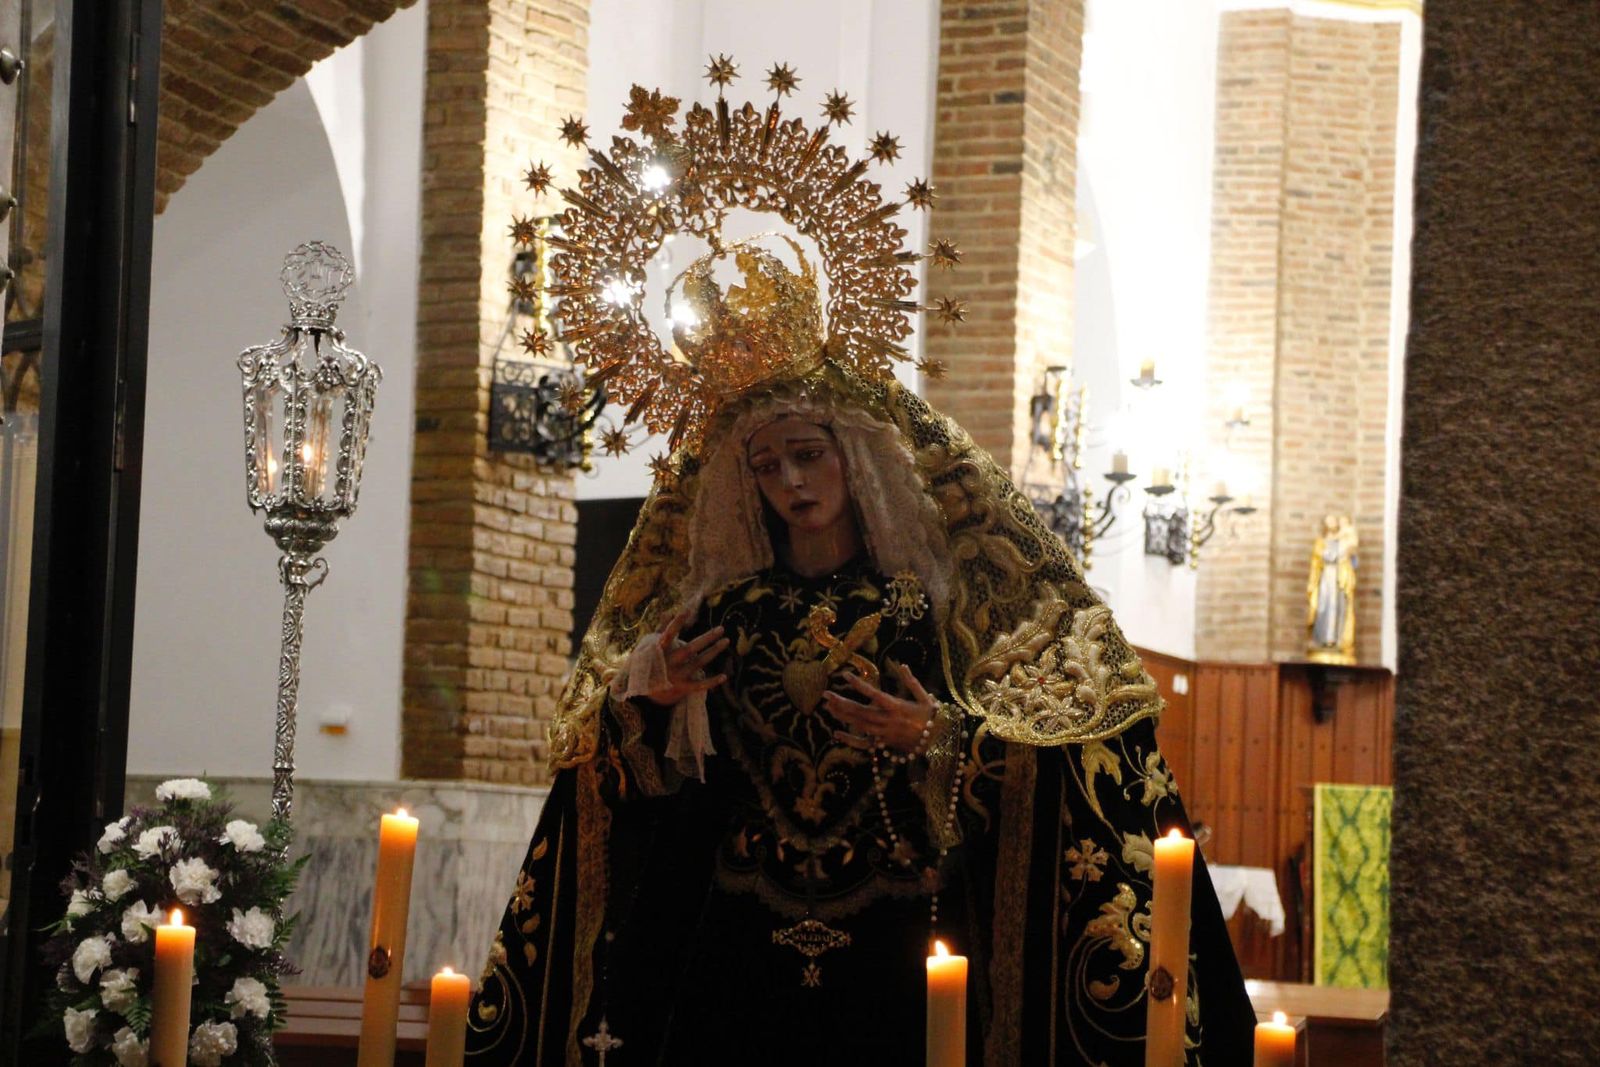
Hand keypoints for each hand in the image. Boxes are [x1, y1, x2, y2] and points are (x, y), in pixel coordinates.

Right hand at [639, 611, 728, 705]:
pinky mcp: (683, 687)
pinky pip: (699, 685)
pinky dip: (712, 682)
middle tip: (721, 628)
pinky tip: (724, 676)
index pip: (668, 635)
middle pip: (690, 649)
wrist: (645, 688)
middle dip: (706, 639)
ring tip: (726, 640)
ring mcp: (676, 676)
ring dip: (713, 652)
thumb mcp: (653, 645)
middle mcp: (668, 663)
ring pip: (698, 663)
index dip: (676, 623)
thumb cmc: (652, 660)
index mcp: (660, 650)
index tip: (686, 611)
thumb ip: (662, 629)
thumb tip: (668, 612)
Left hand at [822, 660, 936, 754]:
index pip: (873, 694)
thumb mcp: (924, 697)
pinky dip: (849, 739)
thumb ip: (911, 681)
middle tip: (825, 694)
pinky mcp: (883, 744)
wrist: (938, 742)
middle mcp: (887, 720)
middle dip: (841, 702)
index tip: (845, 675)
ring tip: (828, 706)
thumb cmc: (931, 717)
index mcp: (897, 707)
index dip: (859, 684)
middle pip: (860, 711)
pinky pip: (863, 743)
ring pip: (858, 724)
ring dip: (842, 715)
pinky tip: (836, 733)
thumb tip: (901, 665)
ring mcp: (883, 734)